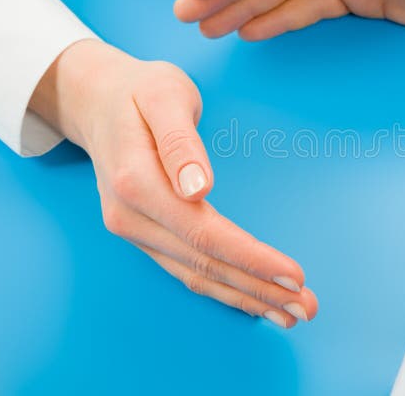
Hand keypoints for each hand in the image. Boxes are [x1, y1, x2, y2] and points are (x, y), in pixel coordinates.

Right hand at [30, 39, 317, 327]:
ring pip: (196, 274)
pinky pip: (186, 268)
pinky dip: (223, 288)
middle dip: (259, 288)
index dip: (250, 258)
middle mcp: (131, 217)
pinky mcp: (144, 234)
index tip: (293, 275)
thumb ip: (180, 142)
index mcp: (136, 182)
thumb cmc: (138, 91)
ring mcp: (133, 230)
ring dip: (245, 298)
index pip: (203, 232)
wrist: (98, 101)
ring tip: (290, 314)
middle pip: (204, 263)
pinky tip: (252, 300)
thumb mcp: (163, 95)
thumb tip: (198, 188)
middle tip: (306, 307)